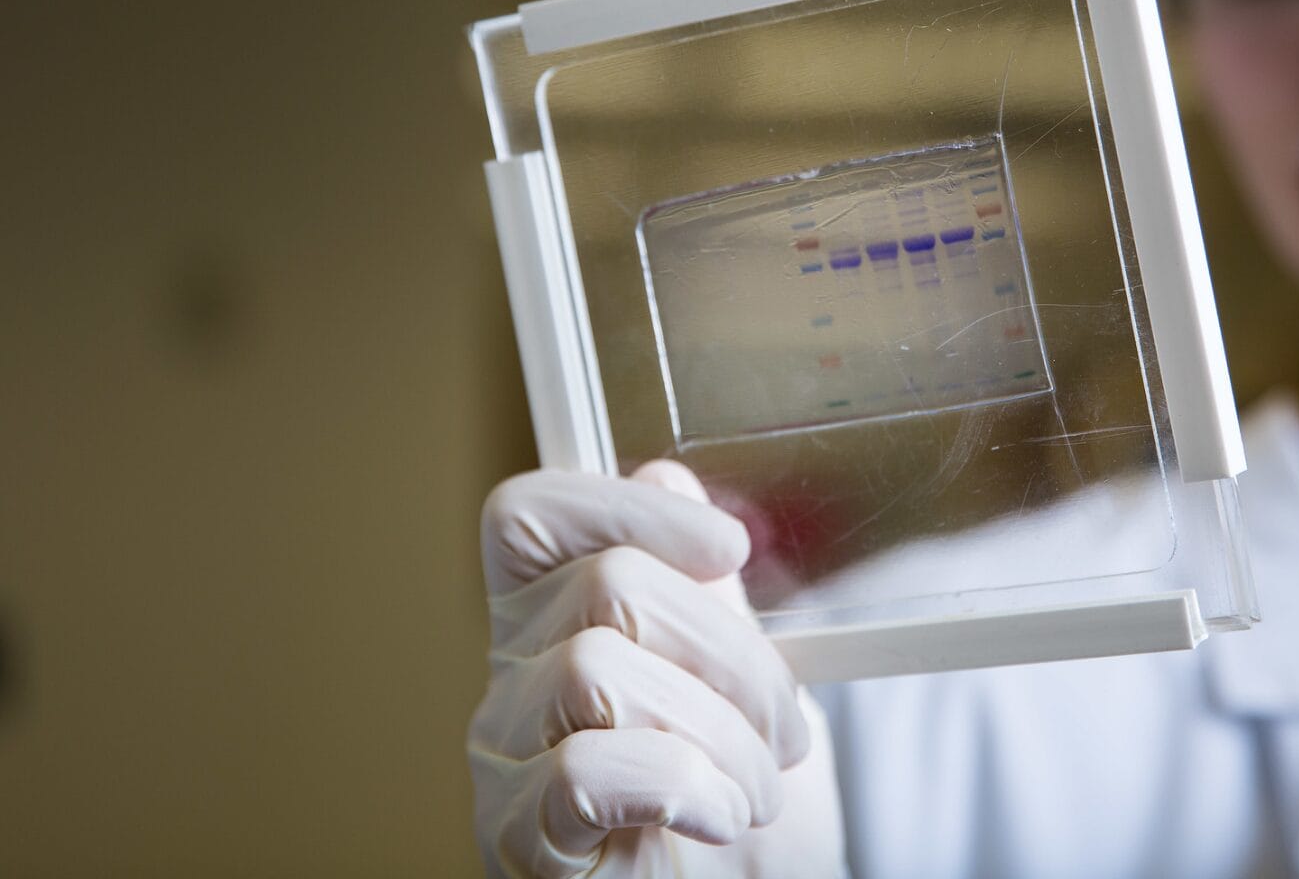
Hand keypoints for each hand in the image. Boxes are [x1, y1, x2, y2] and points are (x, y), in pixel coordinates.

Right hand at [467, 459, 844, 877]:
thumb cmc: (732, 800)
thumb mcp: (735, 675)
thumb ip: (696, 582)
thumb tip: (662, 471)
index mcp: (552, 619)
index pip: (529, 512)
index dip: (626, 506)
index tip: (728, 548)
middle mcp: (511, 676)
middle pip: (607, 582)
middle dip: (732, 653)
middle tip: (783, 729)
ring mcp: (504, 758)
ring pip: (597, 665)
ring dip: (719, 731)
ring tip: (755, 790)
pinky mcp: (520, 838)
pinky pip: (584, 768)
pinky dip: (680, 782)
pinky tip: (716, 816)